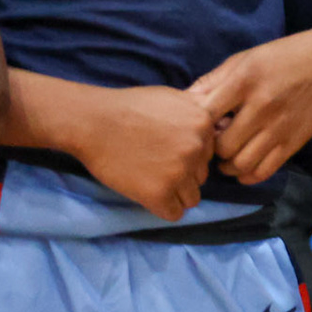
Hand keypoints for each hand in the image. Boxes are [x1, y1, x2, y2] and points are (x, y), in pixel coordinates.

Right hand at [73, 86, 216, 221]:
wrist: (93, 122)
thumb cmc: (129, 107)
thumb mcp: (174, 97)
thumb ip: (198, 111)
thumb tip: (219, 123)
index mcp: (204, 124)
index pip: (210, 153)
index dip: (190, 156)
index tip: (167, 152)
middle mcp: (198, 148)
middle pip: (202, 176)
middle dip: (183, 174)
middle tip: (155, 166)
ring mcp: (179, 172)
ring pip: (192, 197)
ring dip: (175, 193)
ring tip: (151, 180)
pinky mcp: (159, 193)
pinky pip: (174, 213)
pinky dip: (163, 208)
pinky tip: (148, 195)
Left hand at [189, 24, 311, 184]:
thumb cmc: (280, 57)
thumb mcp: (243, 59)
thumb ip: (213, 81)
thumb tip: (183, 102)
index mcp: (244, 82)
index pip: (206, 116)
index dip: (195, 127)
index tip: (197, 127)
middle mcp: (262, 107)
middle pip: (223, 146)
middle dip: (212, 149)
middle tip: (213, 143)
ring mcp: (279, 127)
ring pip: (241, 163)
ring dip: (227, 165)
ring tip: (228, 156)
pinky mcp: (294, 142)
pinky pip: (265, 170)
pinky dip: (248, 175)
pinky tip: (243, 166)